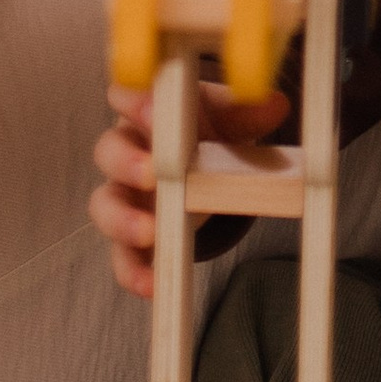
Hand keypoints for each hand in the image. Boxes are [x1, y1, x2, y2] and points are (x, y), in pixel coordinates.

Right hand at [89, 80, 290, 297]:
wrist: (200, 160)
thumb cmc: (205, 128)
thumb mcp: (227, 116)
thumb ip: (245, 112)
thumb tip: (275, 104)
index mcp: (145, 111)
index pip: (123, 94)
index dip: (133, 102)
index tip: (153, 113)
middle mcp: (126, 150)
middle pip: (108, 151)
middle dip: (126, 163)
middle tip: (151, 174)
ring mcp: (125, 195)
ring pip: (104, 204)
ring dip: (122, 220)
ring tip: (148, 232)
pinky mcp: (130, 236)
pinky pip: (121, 255)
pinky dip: (132, 271)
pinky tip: (152, 287)